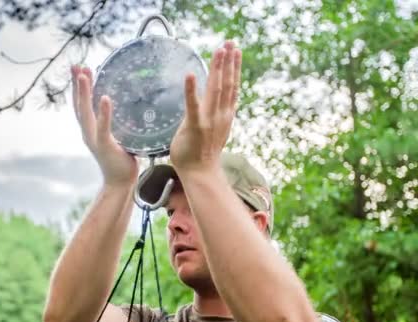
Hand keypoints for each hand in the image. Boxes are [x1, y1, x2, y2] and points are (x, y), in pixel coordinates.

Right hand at [71, 65, 138, 187]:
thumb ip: (119, 123)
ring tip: (84, 75)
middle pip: (78, 105)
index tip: (79, 69)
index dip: (79, 88)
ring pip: (85, 112)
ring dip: (84, 93)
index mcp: (90, 130)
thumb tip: (130, 107)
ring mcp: (94, 138)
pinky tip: (104, 98)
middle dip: (77, 85)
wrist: (120, 182)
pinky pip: (102, 126)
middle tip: (76, 65)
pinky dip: (103, 112)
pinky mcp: (104, 145)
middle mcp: (88, 132)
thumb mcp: (119, 136)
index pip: (81, 105)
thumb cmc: (122, 159)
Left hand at [169, 41, 241, 171]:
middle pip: (227, 83)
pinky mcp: (195, 126)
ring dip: (218, 69)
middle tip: (230, 42)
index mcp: (224, 115)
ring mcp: (209, 120)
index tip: (235, 50)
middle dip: (228, 62)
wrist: (200, 173)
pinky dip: (192, 90)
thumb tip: (205, 102)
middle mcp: (220, 115)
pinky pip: (193, 106)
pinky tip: (191, 74)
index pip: (231, 87)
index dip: (234, 67)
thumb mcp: (209, 129)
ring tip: (220, 51)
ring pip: (216, 90)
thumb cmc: (200, 152)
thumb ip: (208, 114)